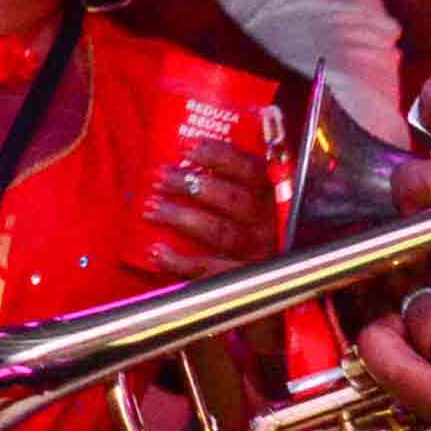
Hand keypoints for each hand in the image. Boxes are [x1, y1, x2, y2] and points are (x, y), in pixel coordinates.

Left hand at [136, 131, 276, 280]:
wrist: (277, 283)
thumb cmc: (255, 232)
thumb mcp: (256, 203)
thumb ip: (235, 181)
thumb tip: (188, 156)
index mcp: (272, 198)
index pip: (250, 170)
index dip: (219, 156)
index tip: (188, 147)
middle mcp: (267, 224)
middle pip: (230, 199)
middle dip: (191, 185)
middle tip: (161, 178)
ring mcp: (255, 253)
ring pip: (218, 232)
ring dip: (181, 217)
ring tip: (153, 209)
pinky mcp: (239, 280)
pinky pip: (207, 270)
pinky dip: (179, 261)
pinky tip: (157, 251)